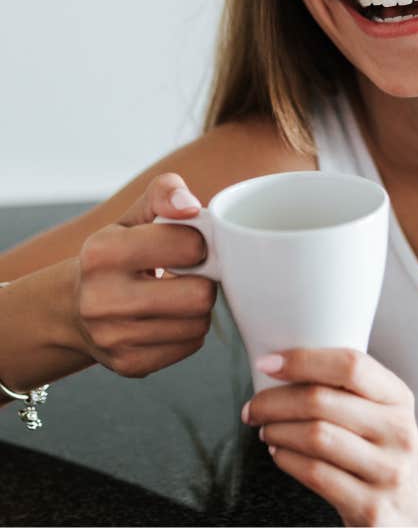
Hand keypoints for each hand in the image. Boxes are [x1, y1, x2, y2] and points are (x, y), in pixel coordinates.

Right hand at [74, 173, 216, 376]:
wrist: (72, 308)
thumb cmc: (115, 254)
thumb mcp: (134, 216)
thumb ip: (164, 193)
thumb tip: (189, 206)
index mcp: (103, 252)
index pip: (189, 245)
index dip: (198, 243)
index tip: (186, 245)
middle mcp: (102, 298)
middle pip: (199, 295)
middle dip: (204, 281)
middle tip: (191, 274)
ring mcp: (113, 338)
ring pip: (198, 324)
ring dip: (197, 307)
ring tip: (177, 295)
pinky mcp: (128, 365)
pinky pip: (189, 347)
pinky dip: (187, 331)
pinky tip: (168, 318)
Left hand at [244, 348, 417, 525]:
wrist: (415, 518)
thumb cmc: (382, 455)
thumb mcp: (382, 416)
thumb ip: (348, 391)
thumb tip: (282, 367)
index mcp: (400, 398)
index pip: (351, 365)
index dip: (303, 360)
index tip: (268, 363)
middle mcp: (399, 431)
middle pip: (323, 401)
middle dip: (275, 401)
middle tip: (254, 406)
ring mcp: (387, 472)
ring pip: (315, 437)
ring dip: (278, 430)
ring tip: (266, 429)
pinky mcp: (371, 508)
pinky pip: (315, 474)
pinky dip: (287, 459)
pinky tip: (279, 453)